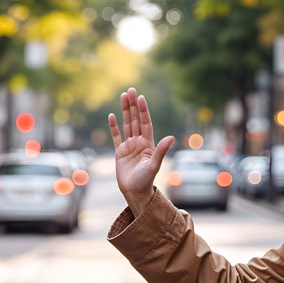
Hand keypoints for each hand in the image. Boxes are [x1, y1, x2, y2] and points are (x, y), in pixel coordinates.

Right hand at [108, 87, 174, 214]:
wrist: (135, 193)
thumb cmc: (146, 181)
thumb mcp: (154, 165)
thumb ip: (161, 151)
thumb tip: (171, 138)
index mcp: (148, 144)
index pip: (145, 123)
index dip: (143, 110)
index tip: (141, 97)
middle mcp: (139, 142)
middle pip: (135, 120)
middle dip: (133, 105)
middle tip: (130, 90)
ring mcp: (129, 146)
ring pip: (126, 124)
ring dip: (125, 111)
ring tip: (123, 96)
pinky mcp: (120, 152)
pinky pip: (116, 136)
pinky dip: (114, 126)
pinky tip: (112, 115)